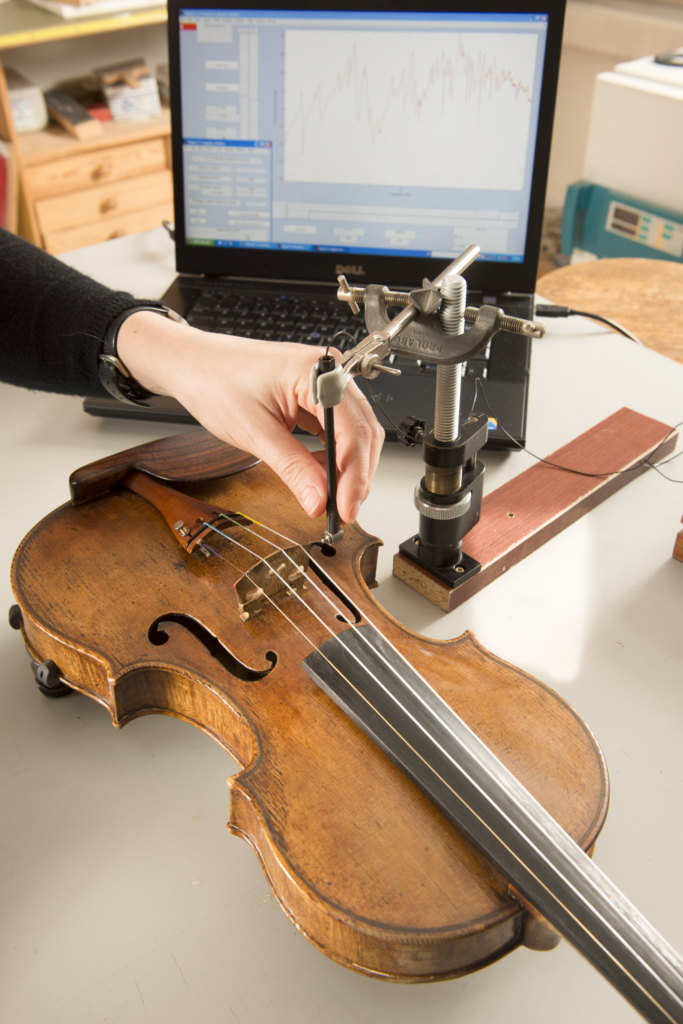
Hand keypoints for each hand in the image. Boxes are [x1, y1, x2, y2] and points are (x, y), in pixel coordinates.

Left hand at [117, 311, 383, 522]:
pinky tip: (321, 476)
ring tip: (333, 499)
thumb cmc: (214, 381)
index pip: (353, 430)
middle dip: (356, 475)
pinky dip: (332, 457)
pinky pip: (337, 429)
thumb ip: (293, 468)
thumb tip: (320, 500)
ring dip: (347, 468)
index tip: (347, 509)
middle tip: (343, 512)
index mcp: (316, 372)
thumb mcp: (255, 433)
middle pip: (363, 431)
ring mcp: (324, 382)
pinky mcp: (315, 394)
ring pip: (354, 433)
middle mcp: (327, 372)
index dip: (355, 475)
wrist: (192, 364)